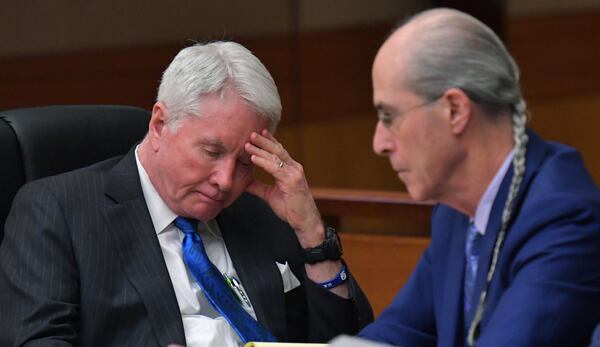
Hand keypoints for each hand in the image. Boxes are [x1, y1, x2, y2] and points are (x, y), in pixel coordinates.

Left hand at [245, 129, 323, 246]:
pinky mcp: (292, 181)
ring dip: (261, 149)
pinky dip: (263, 162)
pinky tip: (254, 158)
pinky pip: (275, 168)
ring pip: (276, 157)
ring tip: (249, 143)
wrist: (304, 221)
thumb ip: (258, 187)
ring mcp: (294, 174)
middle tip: (252, 133)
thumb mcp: (270, 195)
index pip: (279, 152)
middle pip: (278, 150)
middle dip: (264, 141)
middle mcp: (294, 168)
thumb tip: (245, 182)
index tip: (259, 133)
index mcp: (291, 170)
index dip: (270, 142)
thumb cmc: (291, 209)